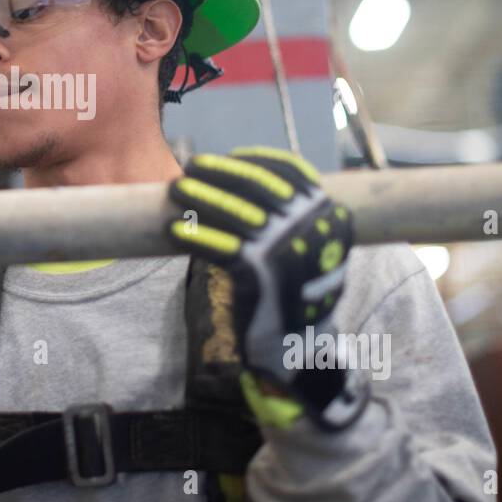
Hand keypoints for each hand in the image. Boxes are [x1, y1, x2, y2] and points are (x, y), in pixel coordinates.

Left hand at [166, 146, 367, 429]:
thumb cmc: (299, 290)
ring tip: (175, 190)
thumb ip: (293, 214)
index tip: (230, 156)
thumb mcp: (313, 245)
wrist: (300, 346)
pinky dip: (194, 235)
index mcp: (327, 214)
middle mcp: (309, 227)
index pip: (288, 172)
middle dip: (219, 174)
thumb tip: (246, 175)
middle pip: (255, 188)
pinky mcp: (259, 274)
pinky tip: (174, 229)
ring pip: (233, 213)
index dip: (255, 161)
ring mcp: (285, 249)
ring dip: (199, 197)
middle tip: (190, 167)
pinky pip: (218, 247)